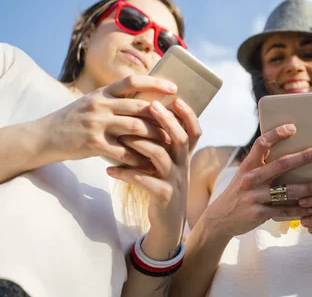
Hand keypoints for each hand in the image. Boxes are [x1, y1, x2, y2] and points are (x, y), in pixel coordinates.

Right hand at [49, 75, 177, 168]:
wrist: (43, 137)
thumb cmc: (73, 120)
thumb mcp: (93, 102)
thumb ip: (115, 100)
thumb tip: (146, 99)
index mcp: (102, 92)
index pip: (132, 81)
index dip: (155, 82)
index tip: (174, 87)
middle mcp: (100, 104)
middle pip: (139, 107)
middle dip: (161, 116)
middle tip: (178, 123)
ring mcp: (96, 124)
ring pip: (135, 128)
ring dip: (155, 136)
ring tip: (169, 143)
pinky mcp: (92, 144)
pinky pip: (123, 151)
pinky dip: (138, 158)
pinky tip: (149, 163)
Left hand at [106, 98, 200, 254]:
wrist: (168, 221)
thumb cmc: (163, 185)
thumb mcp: (170, 164)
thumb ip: (165, 144)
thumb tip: (150, 115)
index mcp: (185, 156)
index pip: (195, 131)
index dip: (189, 115)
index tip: (176, 98)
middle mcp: (184, 166)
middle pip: (181, 139)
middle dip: (166, 120)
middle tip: (151, 105)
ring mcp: (175, 181)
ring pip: (161, 157)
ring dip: (141, 144)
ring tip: (122, 137)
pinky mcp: (163, 196)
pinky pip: (144, 181)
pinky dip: (126, 174)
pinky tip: (110, 170)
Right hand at [203, 124, 311, 238]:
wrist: (220, 219)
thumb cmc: (239, 192)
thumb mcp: (245, 175)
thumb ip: (262, 164)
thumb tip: (290, 151)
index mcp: (248, 165)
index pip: (262, 143)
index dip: (277, 134)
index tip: (293, 127)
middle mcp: (251, 178)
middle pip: (281, 164)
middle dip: (304, 157)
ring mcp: (255, 196)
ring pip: (288, 190)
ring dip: (308, 188)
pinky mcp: (259, 213)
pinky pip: (284, 211)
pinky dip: (300, 209)